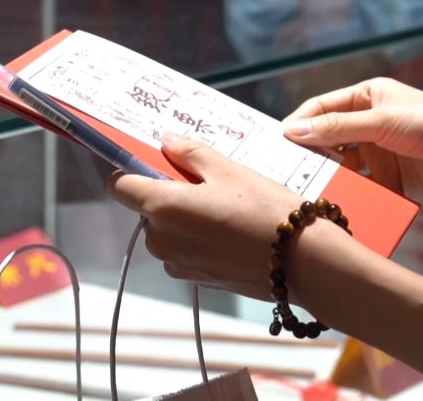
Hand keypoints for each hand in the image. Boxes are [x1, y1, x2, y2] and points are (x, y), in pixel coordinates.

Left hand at [107, 132, 349, 300]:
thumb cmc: (266, 209)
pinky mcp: (197, 281)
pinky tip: (234, 234)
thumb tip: (164, 141)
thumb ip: (190, 153)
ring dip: (185, 220)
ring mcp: (178, 265)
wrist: (303, 263)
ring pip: (167, 232)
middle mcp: (161, 240)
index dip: (132, 171)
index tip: (157, 164)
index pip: (119, 186)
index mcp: (162, 207)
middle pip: (147, 210)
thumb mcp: (229, 170)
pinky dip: (201, 241)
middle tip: (210, 185)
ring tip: (227, 210)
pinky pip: (186, 253)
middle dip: (169, 196)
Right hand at [282, 77, 422, 200]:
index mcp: (367, 97)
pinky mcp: (392, 181)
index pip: (321, 109)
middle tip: (284, 173)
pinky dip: (350, 196)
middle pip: (328, 140)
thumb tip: (293, 131)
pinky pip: (363, 189)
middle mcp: (370, 124)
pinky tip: (335, 206)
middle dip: (309, 155)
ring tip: (306, 192)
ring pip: (343, 167)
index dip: (299, 124)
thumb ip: (338, 128)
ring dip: (329, 178)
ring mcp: (381, 154)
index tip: (277, 144)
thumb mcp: (382, 121)